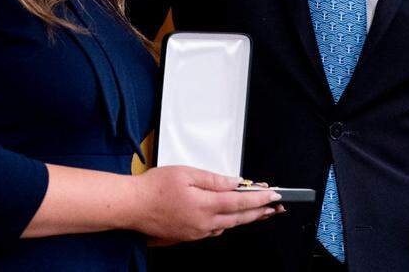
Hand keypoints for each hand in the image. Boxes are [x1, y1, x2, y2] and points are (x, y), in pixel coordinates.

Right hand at [130, 166, 282, 241]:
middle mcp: (204, 223)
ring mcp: (197, 232)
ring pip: (228, 225)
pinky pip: (215, 230)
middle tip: (276, 206)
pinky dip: (228, 223)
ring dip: (246, 218)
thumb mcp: (186, 173)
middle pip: (239, 218)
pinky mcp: (190, 235)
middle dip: (261, 211)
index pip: (240, 201)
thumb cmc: (154, 188)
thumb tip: (234, 182)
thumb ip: (213, 179)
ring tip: (260, 211)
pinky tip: (231, 218)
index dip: (260, 198)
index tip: (274, 194)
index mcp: (205, 205)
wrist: (132, 206)